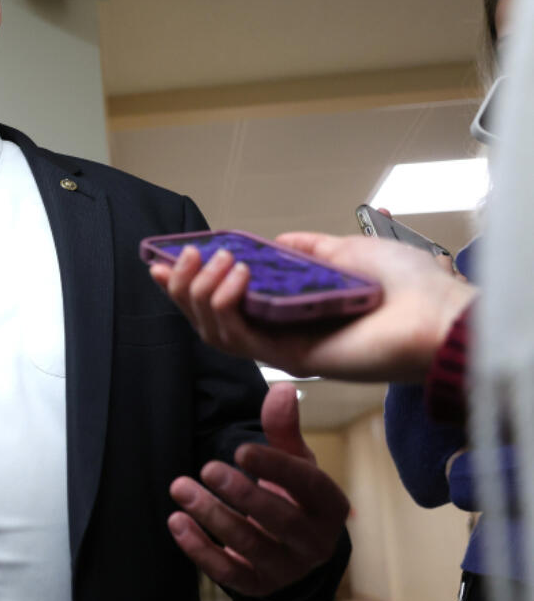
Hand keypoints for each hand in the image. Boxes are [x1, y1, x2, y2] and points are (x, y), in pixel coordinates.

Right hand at [150, 232, 476, 383]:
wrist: (439, 317)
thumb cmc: (408, 289)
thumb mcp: (349, 253)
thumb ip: (309, 250)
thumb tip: (277, 242)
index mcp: (288, 313)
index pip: (223, 304)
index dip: (188, 285)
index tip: (161, 260)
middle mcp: (279, 334)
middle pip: (207, 320)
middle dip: (184, 288)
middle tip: (183, 256)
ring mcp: (282, 349)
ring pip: (214, 331)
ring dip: (201, 293)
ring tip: (214, 260)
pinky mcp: (290, 359)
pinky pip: (240, 336)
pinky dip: (226, 305)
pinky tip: (235, 274)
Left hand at [167, 383, 349, 596]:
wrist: (293, 548)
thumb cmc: (293, 495)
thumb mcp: (294, 461)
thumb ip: (283, 428)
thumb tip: (280, 389)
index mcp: (330, 506)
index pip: (308, 485)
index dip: (275, 467)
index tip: (239, 450)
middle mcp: (316, 542)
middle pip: (280, 520)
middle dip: (241, 494)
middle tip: (207, 469)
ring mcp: (287, 569)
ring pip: (251, 546)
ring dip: (212, 516)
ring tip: (180, 488)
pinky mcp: (258, 586)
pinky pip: (229, 573)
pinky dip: (200, 549)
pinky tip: (177, 522)